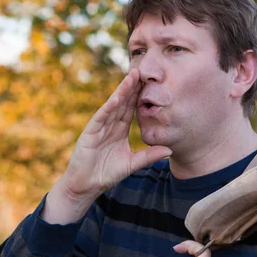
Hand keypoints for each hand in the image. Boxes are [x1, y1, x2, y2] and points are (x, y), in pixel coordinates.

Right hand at [42, 69, 171, 223]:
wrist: (86, 185)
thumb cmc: (106, 174)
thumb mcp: (132, 163)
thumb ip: (149, 156)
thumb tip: (170, 149)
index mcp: (119, 130)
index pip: (131, 109)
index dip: (139, 96)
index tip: (150, 83)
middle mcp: (109, 125)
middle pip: (123, 102)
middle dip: (131, 87)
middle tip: (141, 71)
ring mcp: (99, 127)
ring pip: (113, 106)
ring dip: (122, 91)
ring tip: (131, 78)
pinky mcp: (90, 133)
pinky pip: (101, 117)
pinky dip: (109, 107)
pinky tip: (116, 97)